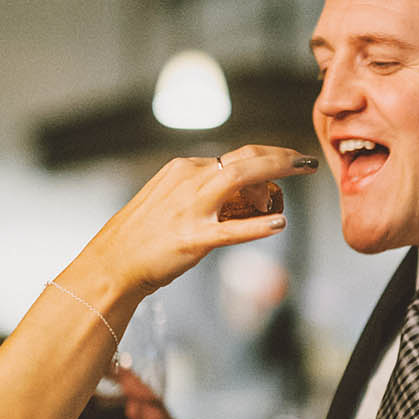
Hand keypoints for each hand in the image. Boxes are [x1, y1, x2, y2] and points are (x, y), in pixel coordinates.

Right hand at [82, 146, 316, 295]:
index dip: (266, 155)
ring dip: (278, 170)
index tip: (287, 159)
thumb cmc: (140, 237)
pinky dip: (258, 226)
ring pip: (241, 178)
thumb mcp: (165, 197)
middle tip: (306, 160)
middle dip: (281, 156)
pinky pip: (232, 230)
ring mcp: (191, 208)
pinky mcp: (192, 239)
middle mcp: (188, 180)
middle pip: (244, 159)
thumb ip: (195, 190)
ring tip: (303, 172)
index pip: (233, 156)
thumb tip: (228, 192)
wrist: (112, 263)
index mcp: (182, 169)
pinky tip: (279, 224)